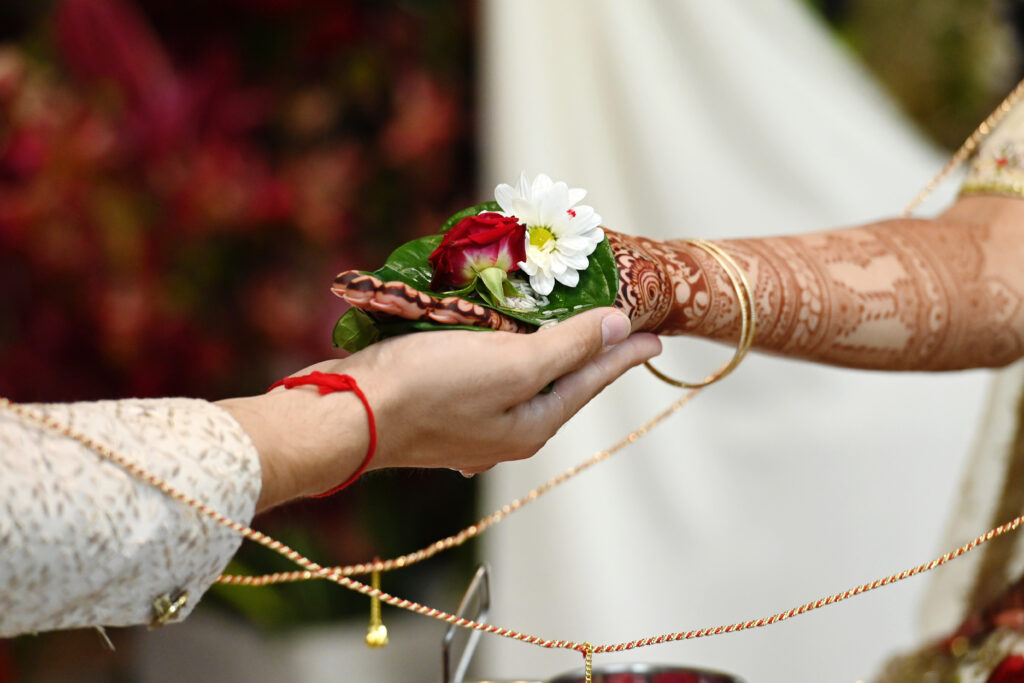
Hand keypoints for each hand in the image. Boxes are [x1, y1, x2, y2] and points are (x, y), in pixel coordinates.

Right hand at [217, 307, 660, 510]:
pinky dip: (500, 353)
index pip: (590, 381)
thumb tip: (618, 327)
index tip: (654, 335)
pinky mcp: (437, 409)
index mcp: (531, 426)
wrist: (347, 414)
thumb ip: (568, 348)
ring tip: (560, 323)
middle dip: (586, 354)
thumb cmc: (430, 388)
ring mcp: (469, 426)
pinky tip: (494, 339)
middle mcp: (505, 433)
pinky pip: (485, 377)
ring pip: (520, 382)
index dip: (623, 355)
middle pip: (559, 385)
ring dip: (542, 351)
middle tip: (611, 323)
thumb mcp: (511, 364)